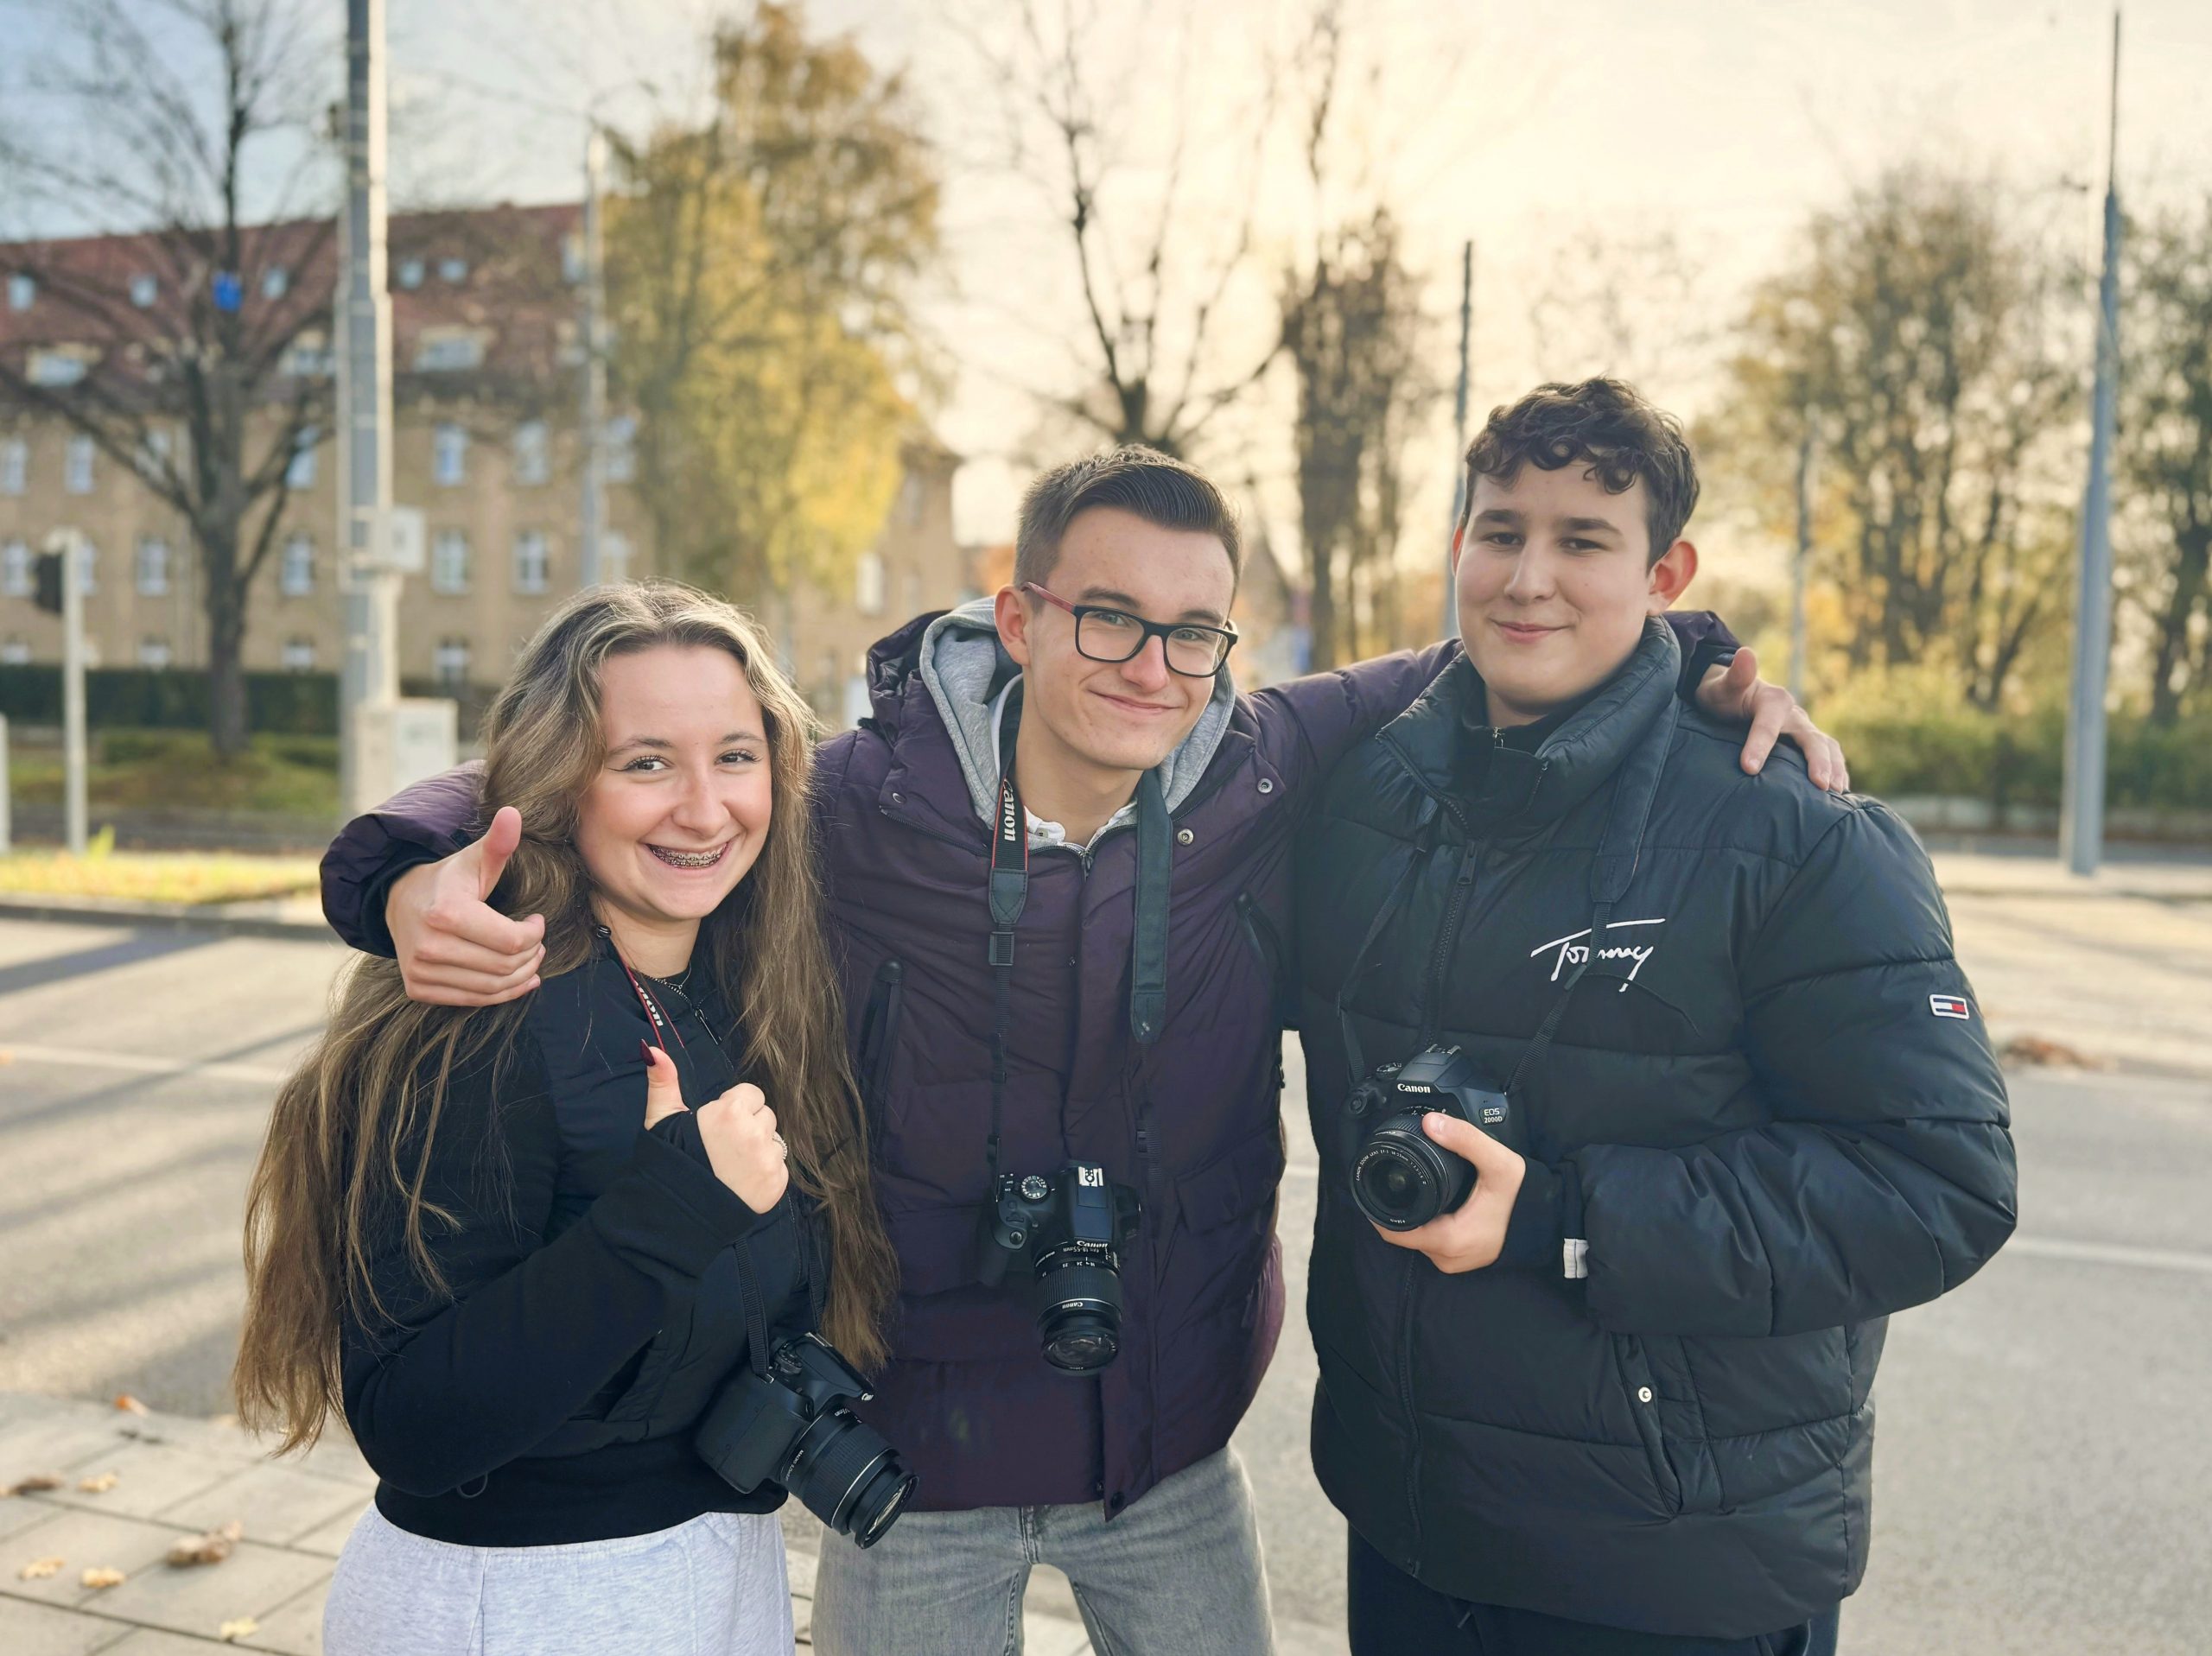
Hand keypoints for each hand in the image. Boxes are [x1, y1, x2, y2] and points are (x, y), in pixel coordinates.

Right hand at [388, 805, 545, 1005]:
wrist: (399, 901)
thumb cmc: (449, 880)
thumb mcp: (474, 859)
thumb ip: (498, 842)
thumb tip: (514, 812)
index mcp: (446, 913)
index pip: (512, 941)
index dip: (535, 933)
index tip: (536, 920)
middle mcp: (428, 946)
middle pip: (505, 966)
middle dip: (532, 956)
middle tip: (538, 943)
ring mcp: (420, 971)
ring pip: (491, 988)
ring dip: (521, 977)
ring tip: (530, 960)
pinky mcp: (418, 989)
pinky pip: (472, 1000)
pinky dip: (501, 994)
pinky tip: (518, 981)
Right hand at [643, 1046, 788, 1213]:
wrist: (675, 1215)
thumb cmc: (669, 1162)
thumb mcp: (662, 1119)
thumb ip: (663, 1081)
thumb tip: (652, 1048)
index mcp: (731, 1111)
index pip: (751, 1094)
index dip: (733, 1109)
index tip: (716, 1127)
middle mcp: (755, 1133)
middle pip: (765, 1116)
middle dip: (748, 1127)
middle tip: (722, 1148)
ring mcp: (769, 1160)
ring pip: (774, 1141)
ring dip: (758, 1150)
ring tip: (731, 1166)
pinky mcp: (777, 1184)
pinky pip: (779, 1167)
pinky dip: (765, 1173)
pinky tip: (741, 1182)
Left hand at [1373, 1112, 1527, 1273]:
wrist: (1551, 1222)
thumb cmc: (1525, 1198)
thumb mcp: (1498, 1163)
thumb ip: (1465, 1140)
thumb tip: (1431, 1122)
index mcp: (1447, 1240)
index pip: (1393, 1230)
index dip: (1377, 1208)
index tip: (1372, 1184)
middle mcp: (1446, 1258)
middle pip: (1403, 1233)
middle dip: (1396, 1207)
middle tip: (1394, 1177)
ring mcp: (1454, 1262)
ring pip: (1418, 1238)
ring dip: (1412, 1216)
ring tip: (1412, 1186)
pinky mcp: (1462, 1258)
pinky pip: (1433, 1241)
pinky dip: (1429, 1223)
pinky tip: (1433, 1202)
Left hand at [1695, 647, 1849, 791]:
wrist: (1732, 697)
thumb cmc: (1723, 696)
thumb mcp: (1722, 686)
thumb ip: (1735, 675)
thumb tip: (1746, 652)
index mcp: (1773, 700)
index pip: (1767, 725)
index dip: (1759, 745)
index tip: (1748, 768)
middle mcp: (1794, 714)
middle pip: (1811, 737)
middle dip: (1817, 761)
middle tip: (1820, 786)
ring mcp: (1803, 728)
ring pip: (1826, 747)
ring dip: (1834, 768)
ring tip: (1835, 793)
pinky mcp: (1806, 741)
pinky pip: (1828, 755)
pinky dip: (1837, 771)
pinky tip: (1839, 794)